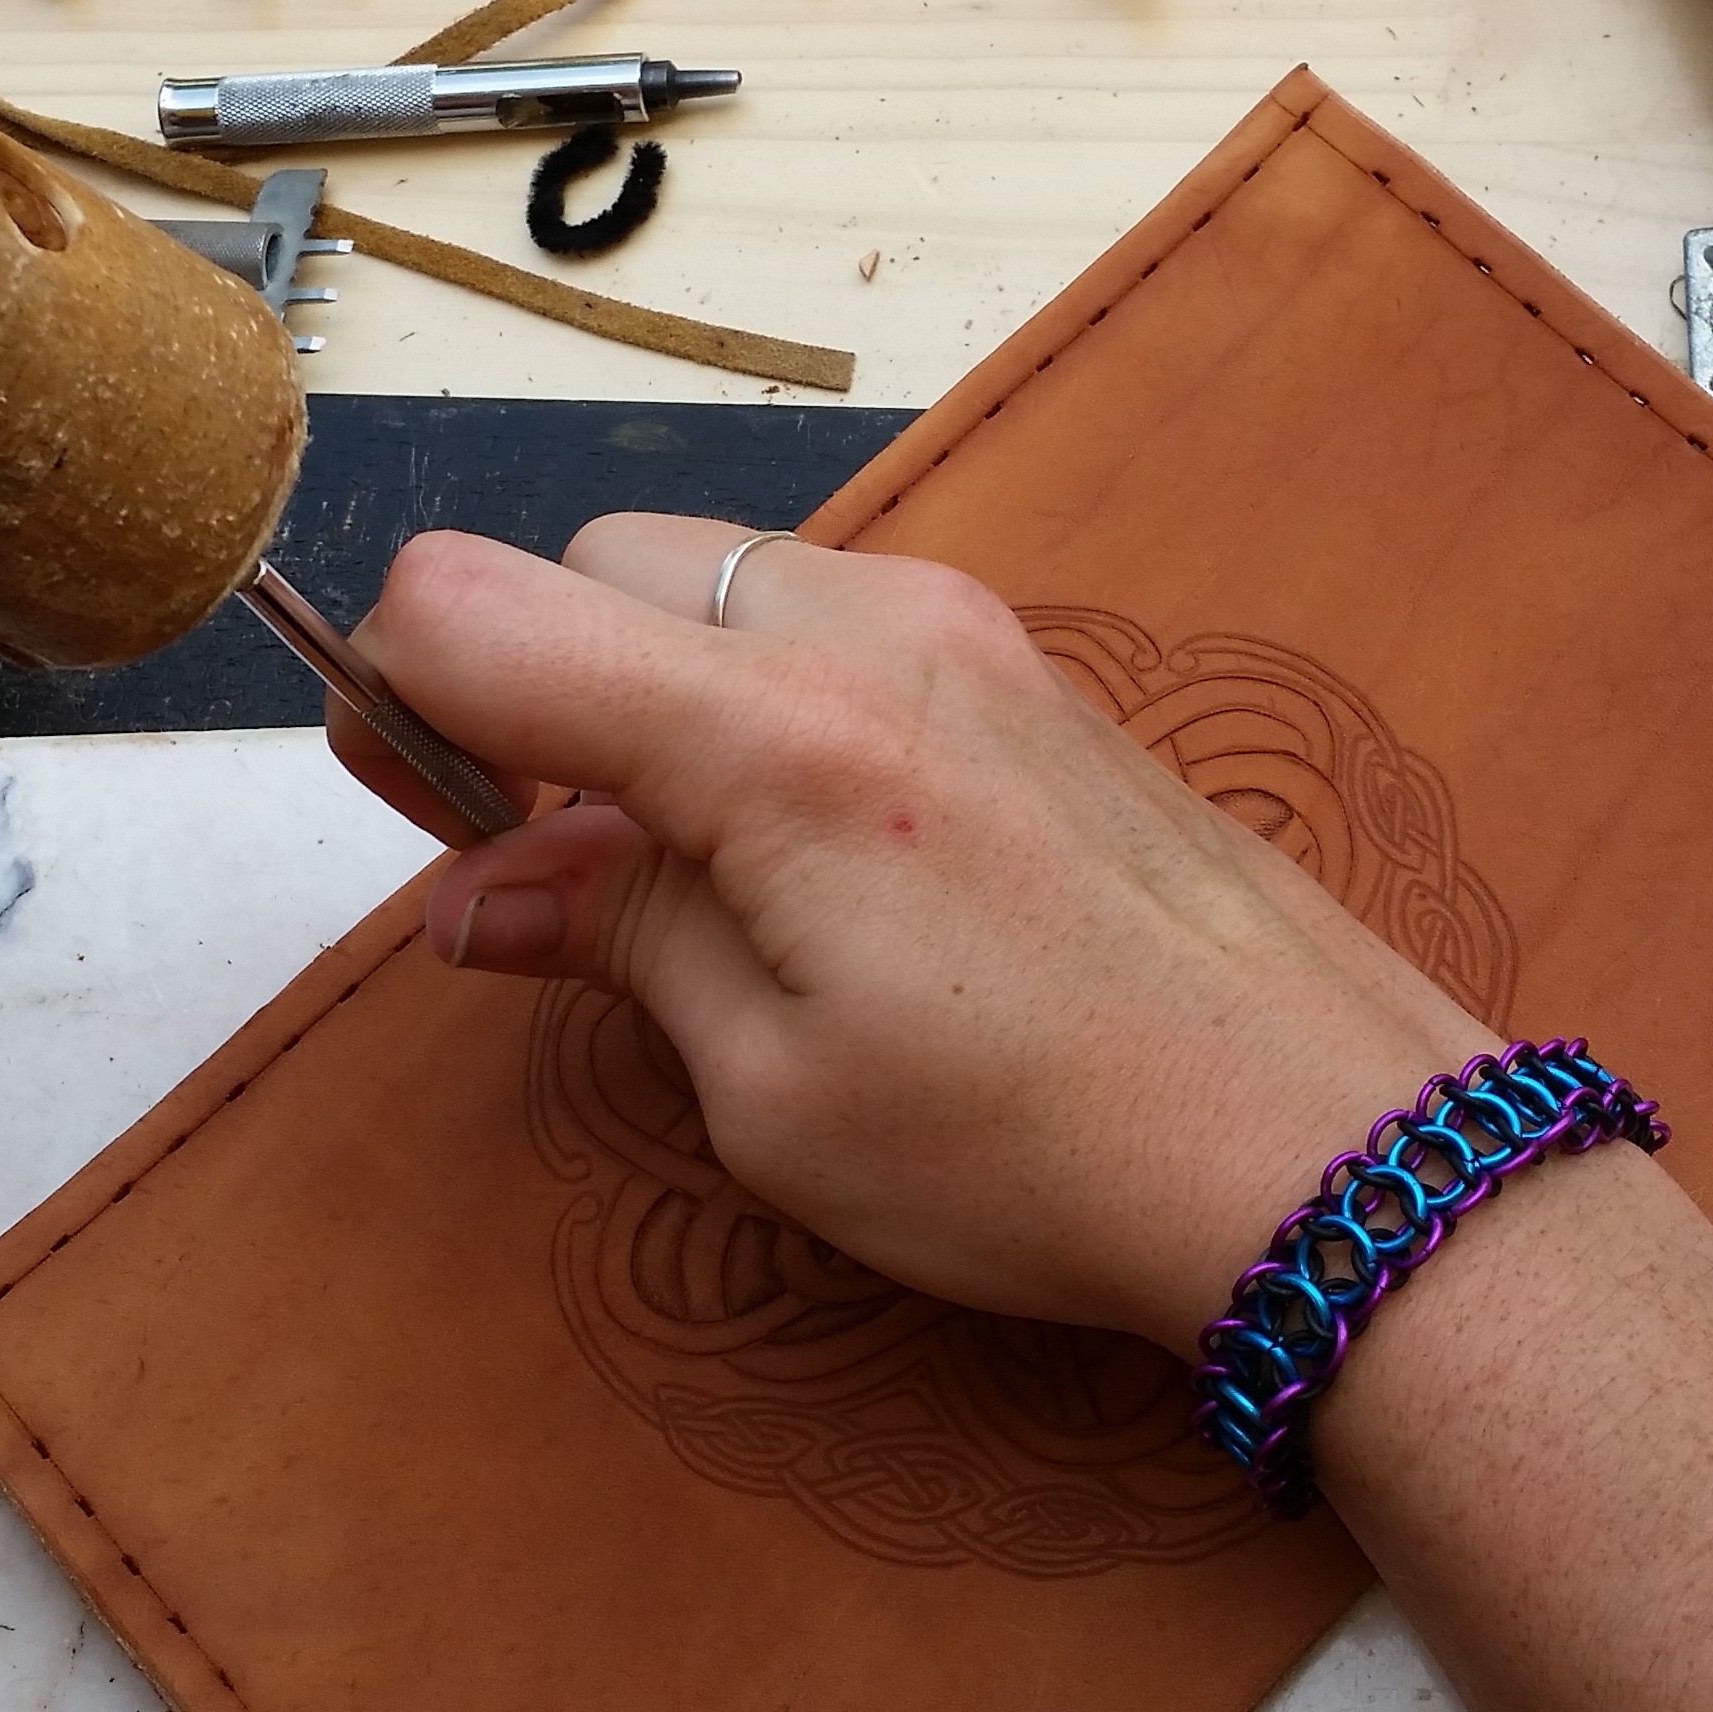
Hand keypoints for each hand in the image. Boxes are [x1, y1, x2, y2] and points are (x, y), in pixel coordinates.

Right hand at [335, 521, 1485, 1351]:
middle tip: (531, 862)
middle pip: (587, 565)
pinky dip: (752, 705)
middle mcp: (863, 632)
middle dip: (520, 690)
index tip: (405, 808)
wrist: (1326, 1141)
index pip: (475, 605)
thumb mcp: (775, 1090)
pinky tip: (795, 860)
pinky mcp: (1022, 668)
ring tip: (674, 879)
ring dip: (643, 696)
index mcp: (770, 737)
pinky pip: (824, 626)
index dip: (386, 693)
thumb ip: (613, 941)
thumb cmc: (1047, 1146)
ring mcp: (960, 631)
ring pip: (708, 584)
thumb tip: (478, 895)